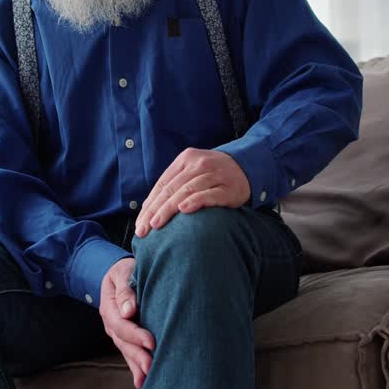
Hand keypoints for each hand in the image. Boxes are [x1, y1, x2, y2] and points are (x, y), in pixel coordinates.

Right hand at [99, 257, 153, 388]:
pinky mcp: (127, 337)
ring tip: (149, 376)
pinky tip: (143, 380)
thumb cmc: (124, 271)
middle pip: (123, 342)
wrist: (120, 274)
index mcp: (109, 307)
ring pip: (126, 351)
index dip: (135, 334)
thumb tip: (129, 310)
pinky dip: (136, 367)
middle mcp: (112, 323)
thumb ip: (126, 288)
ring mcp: (118, 332)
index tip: (151, 341)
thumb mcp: (123, 272)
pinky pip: (130, 353)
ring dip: (137, 364)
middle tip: (151, 365)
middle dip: (137, 355)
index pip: (121, 324)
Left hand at [134, 148, 250, 237]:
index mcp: (186, 159)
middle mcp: (199, 164)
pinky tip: (184, 210)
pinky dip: (195, 201)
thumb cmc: (214, 175)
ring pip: (186, 191)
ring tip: (157, 224)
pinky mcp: (228, 187)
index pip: (163, 184)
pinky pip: (209, 194)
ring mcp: (214, 174)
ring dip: (169, 208)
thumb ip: (174, 185)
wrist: (248, 166)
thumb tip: (149, 209)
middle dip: (155, 210)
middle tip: (144, 229)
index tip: (140, 224)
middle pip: (171, 188)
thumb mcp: (193, 172)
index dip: (150, 204)